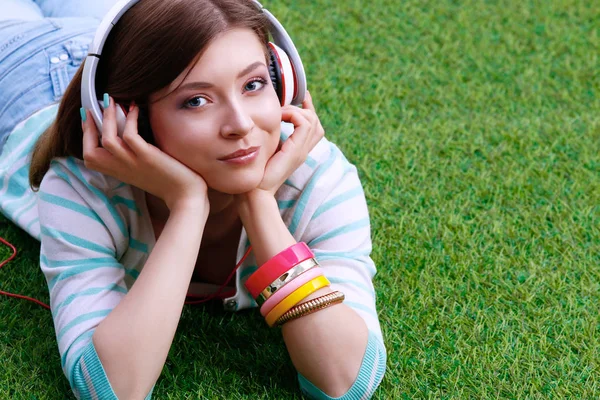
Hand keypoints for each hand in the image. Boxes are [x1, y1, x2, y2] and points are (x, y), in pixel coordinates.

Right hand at [81, 96, 208, 211]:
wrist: (186, 196)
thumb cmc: (168, 181)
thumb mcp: (142, 169)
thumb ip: (130, 157)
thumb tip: (126, 133)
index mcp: (118, 172)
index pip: (89, 156)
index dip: (86, 135)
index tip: (88, 116)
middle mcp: (121, 169)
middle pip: (89, 151)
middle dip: (89, 125)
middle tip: (98, 104)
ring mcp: (133, 164)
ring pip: (107, 139)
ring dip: (108, 117)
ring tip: (114, 101)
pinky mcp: (148, 158)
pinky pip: (130, 136)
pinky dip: (131, 119)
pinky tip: (136, 108)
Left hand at [255, 91, 324, 195]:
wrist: (255, 191)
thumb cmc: (254, 173)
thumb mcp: (264, 148)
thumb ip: (268, 136)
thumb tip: (263, 119)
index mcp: (297, 150)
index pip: (312, 126)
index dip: (307, 109)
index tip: (299, 96)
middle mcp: (302, 150)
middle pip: (315, 122)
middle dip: (303, 106)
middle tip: (286, 101)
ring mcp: (301, 151)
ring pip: (311, 120)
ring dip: (296, 110)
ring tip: (281, 111)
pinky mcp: (296, 151)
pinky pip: (304, 124)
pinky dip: (293, 115)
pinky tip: (280, 116)